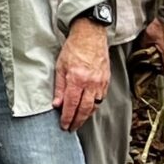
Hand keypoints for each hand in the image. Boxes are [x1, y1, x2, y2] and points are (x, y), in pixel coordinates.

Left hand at [55, 17, 111, 131]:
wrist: (91, 35)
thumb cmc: (73, 48)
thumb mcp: (60, 66)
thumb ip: (59, 87)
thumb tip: (57, 104)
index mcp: (77, 79)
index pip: (71, 105)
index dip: (67, 118)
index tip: (64, 126)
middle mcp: (90, 83)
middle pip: (85, 109)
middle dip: (77, 121)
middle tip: (71, 128)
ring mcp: (100, 82)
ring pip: (95, 105)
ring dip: (86, 115)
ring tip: (79, 121)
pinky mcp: (106, 80)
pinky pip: (101, 98)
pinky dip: (94, 105)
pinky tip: (89, 108)